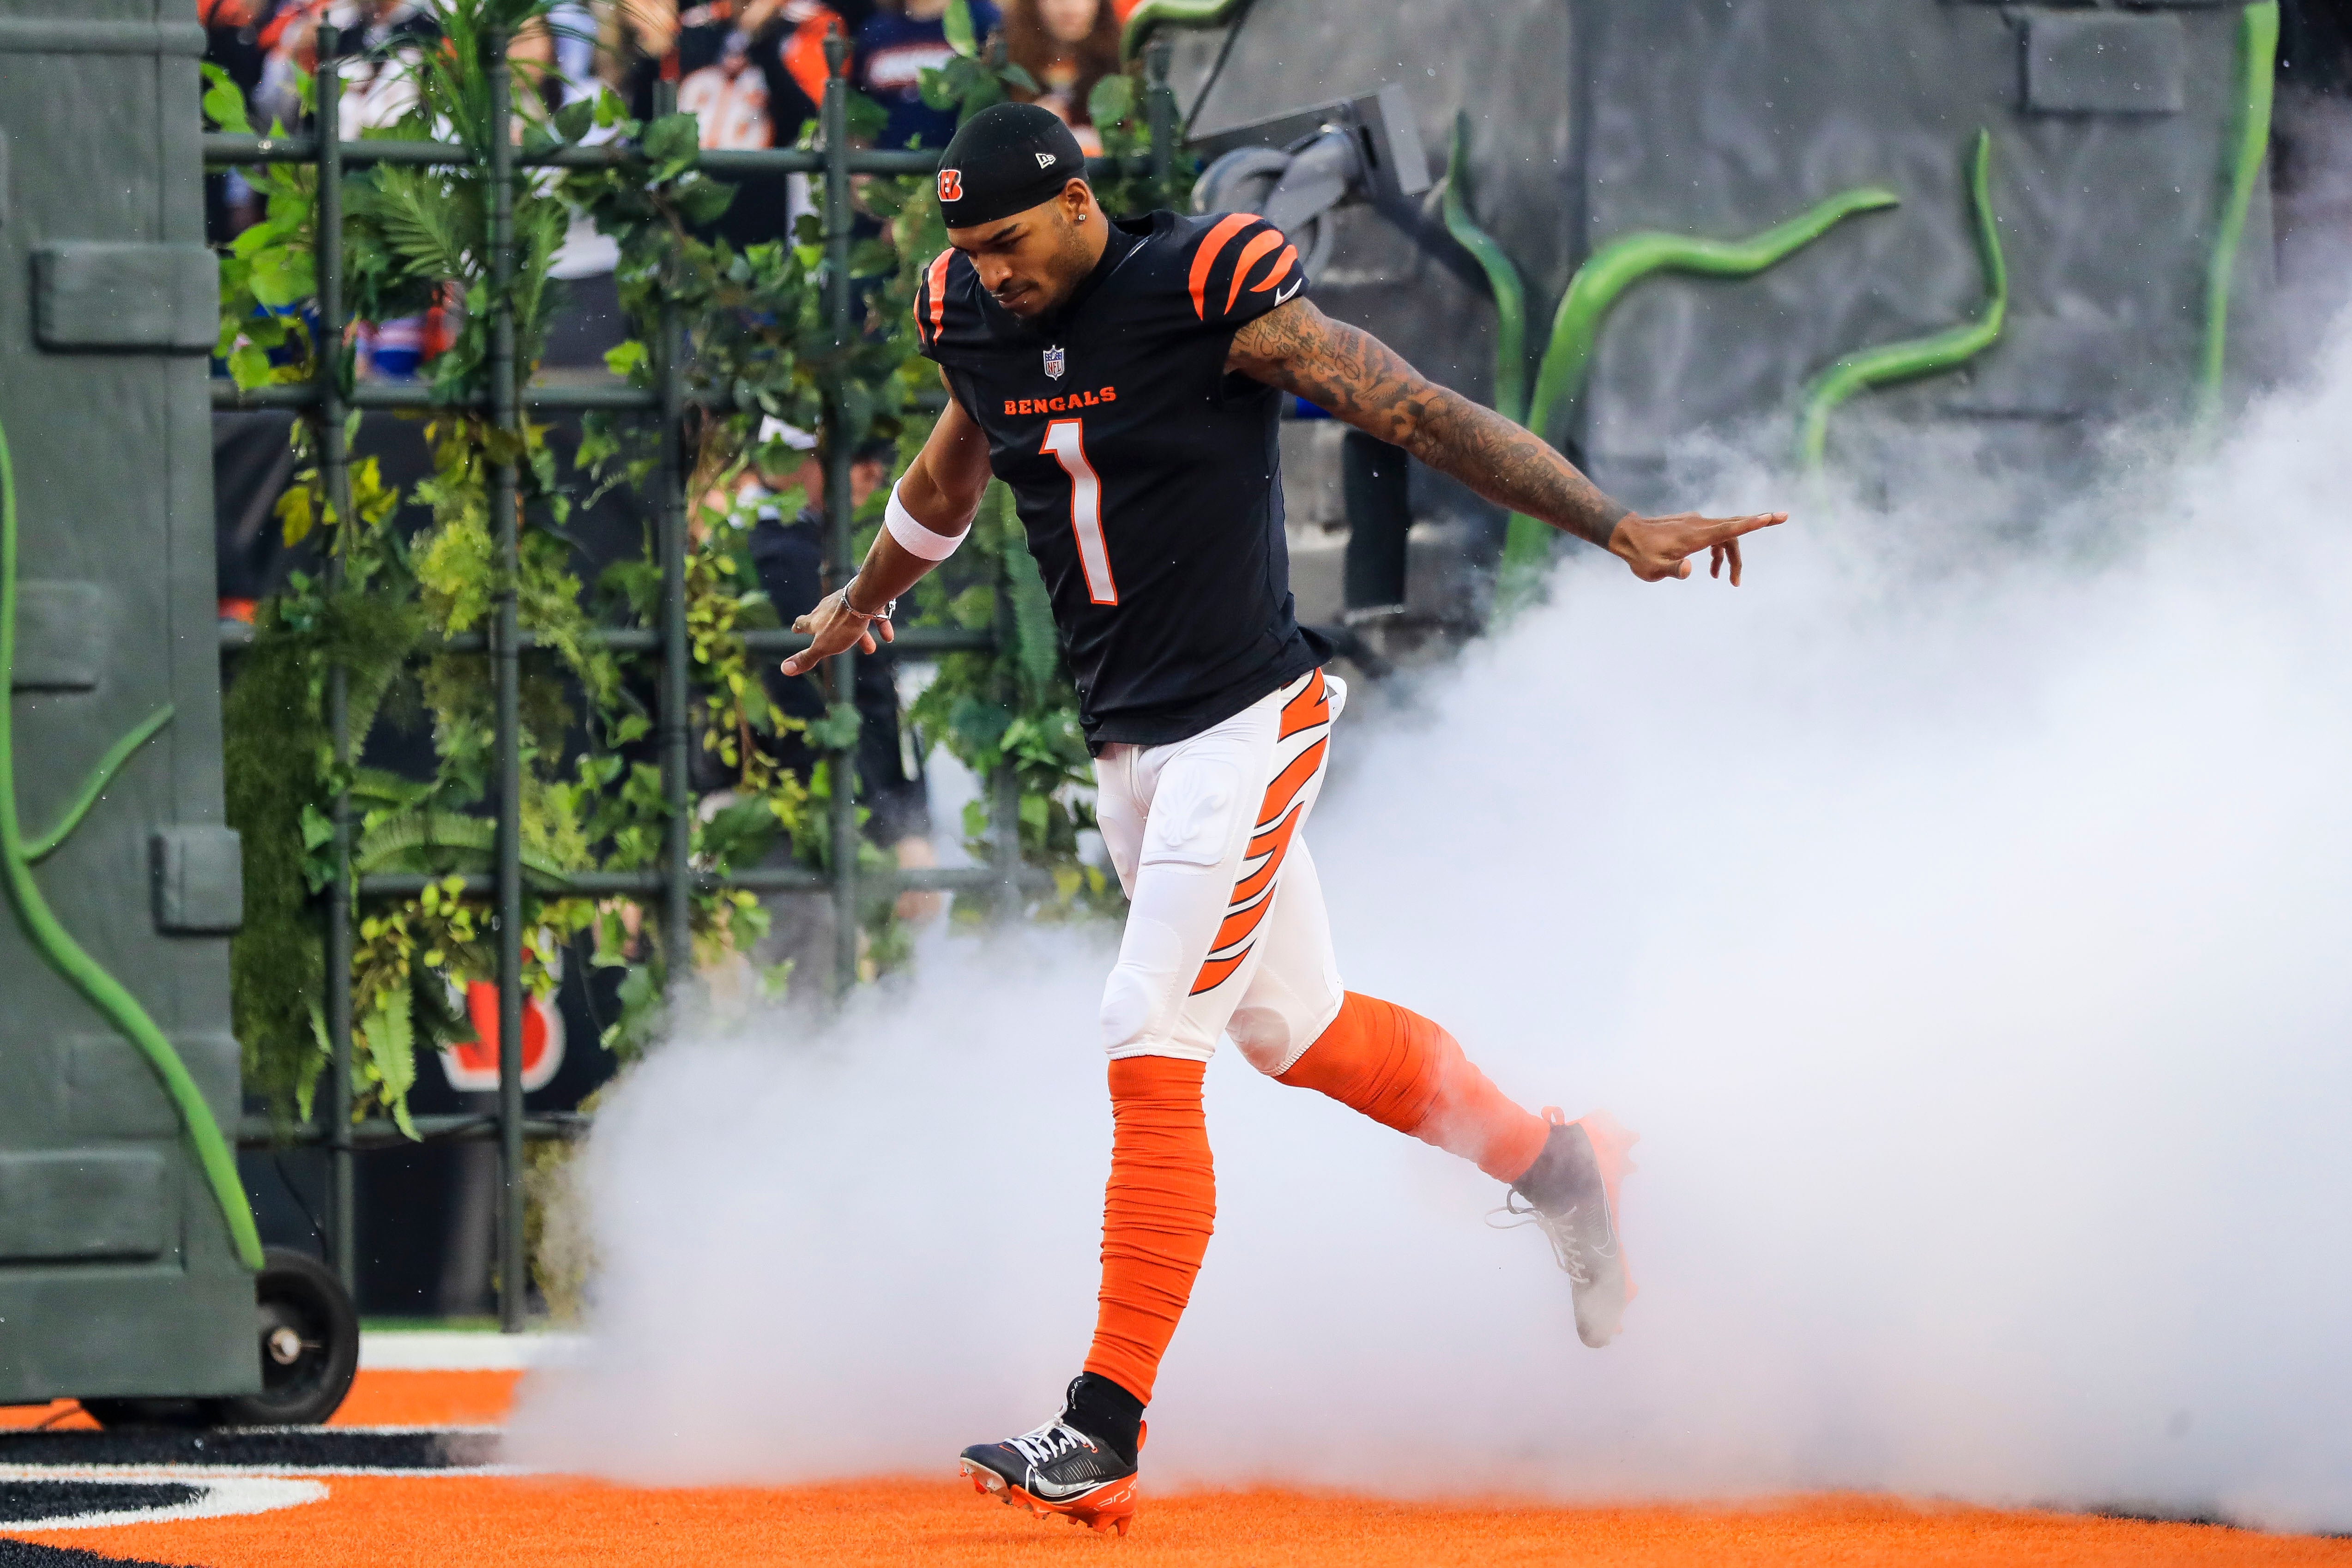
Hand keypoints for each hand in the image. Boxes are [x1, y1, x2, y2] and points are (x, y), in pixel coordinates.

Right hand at [780, 587, 893, 675]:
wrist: (865, 597)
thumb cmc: (843, 624)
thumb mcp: (823, 646)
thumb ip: (806, 658)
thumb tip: (784, 669)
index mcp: (817, 618)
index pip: (803, 622)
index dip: (799, 627)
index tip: (796, 629)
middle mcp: (830, 607)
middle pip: (828, 620)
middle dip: (833, 633)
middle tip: (834, 641)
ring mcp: (848, 600)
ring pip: (853, 619)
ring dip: (861, 635)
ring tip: (870, 649)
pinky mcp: (866, 598)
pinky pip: (874, 614)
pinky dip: (880, 625)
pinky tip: (888, 637)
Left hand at [1606, 510, 1788, 585]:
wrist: (1625, 535)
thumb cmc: (1639, 554)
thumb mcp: (1653, 569)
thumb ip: (1673, 570)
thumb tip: (1689, 569)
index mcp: (1696, 535)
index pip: (1731, 527)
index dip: (1754, 523)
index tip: (1775, 516)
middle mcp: (1699, 525)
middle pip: (1734, 530)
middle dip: (1752, 536)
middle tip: (1771, 537)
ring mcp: (1695, 523)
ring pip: (1724, 535)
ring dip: (1729, 556)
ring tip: (1726, 580)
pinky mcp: (1691, 525)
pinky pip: (1714, 536)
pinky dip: (1718, 551)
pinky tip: (1711, 570)